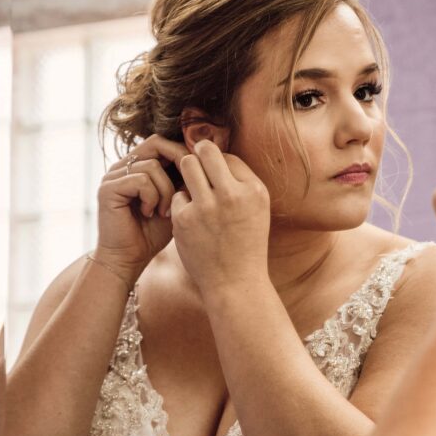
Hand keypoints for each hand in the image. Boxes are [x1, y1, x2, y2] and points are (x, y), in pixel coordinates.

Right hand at [95, 135, 187, 281]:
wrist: (128, 259)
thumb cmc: (153, 234)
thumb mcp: (175, 202)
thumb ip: (183, 181)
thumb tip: (206, 160)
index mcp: (136, 166)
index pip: (162, 143)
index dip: (183, 154)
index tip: (197, 177)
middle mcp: (122, 166)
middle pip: (156, 144)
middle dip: (178, 164)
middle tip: (186, 188)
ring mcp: (112, 176)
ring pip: (152, 166)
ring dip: (165, 191)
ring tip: (165, 212)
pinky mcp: (108, 189)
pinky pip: (140, 180)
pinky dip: (152, 198)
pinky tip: (150, 213)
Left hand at [170, 141, 270, 301]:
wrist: (236, 284)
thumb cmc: (247, 244)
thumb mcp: (257, 210)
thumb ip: (240, 182)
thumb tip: (214, 153)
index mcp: (254, 191)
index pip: (228, 156)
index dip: (218, 163)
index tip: (215, 176)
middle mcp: (232, 195)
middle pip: (205, 151)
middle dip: (198, 156)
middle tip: (197, 167)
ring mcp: (206, 207)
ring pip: (187, 165)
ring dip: (188, 173)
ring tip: (194, 188)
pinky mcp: (184, 219)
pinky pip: (177, 195)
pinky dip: (183, 204)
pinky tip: (191, 220)